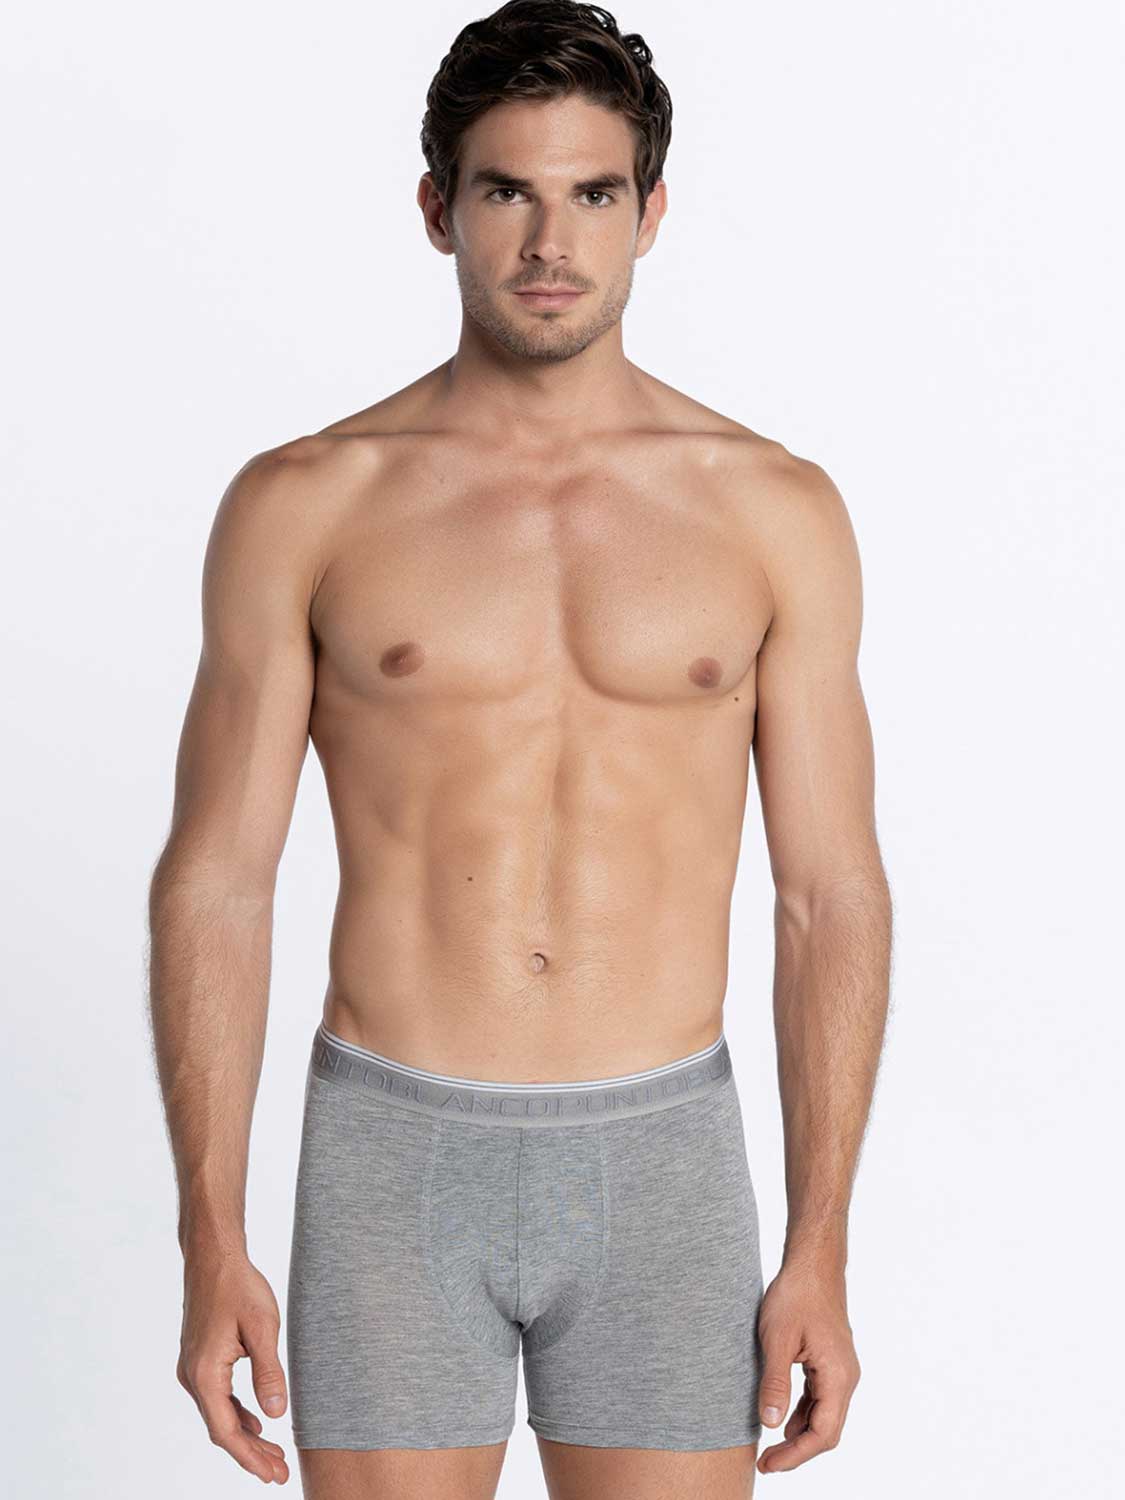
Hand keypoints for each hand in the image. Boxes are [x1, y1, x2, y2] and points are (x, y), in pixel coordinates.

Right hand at [177, 1246, 290, 1483]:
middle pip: (221, 1428)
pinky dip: (237, 1414)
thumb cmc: (238, 1286)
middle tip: (279, 1473)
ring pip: (219, 1414)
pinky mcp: (199, 1359)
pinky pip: (217, 1398)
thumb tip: (275, 1413)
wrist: (213, 1256)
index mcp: (205, 1374)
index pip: (226, 1431)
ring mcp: (193, 1368)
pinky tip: (255, 1421)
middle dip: (250, 1453)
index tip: (273, 1475)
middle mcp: (192, 1377)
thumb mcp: (263, 1327)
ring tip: (273, 1454)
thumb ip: (269, 1371)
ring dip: (245, 1435)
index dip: (250, 1457)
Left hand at [755, 1260, 860, 1474]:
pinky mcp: (831, 1362)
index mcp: (838, 1376)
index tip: (769, 1463)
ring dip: (799, 1435)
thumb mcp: (777, 1339)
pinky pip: (820, 1399)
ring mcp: (841, 1370)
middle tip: (766, 1462)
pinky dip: (803, 1414)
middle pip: (827, 1430)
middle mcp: (846, 1378)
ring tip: (770, 1446)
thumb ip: (775, 1383)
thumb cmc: (796, 1295)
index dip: (796, 1455)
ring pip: (824, 1416)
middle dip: (797, 1450)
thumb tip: (771, 1424)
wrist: (813, 1264)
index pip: (823, 1433)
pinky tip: (783, 1419)